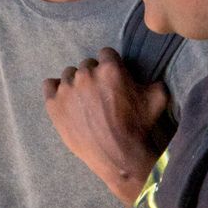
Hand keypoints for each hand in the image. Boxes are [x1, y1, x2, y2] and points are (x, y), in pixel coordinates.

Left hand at [44, 48, 167, 204]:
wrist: (118, 155)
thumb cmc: (139, 127)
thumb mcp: (158, 99)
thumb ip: (153, 81)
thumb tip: (149, 78)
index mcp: (110, 69)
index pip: (106, 53)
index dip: (112, 65)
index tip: (115, 77)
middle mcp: (86, 74)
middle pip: (87, 63)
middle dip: (95, 75)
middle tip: (102, 92)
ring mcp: (67, 89)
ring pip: (69, 74)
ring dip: (77, 83)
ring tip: (85, 99)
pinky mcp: (53, 104)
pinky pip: (49, 85)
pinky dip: (57, 90)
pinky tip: (67, 100)